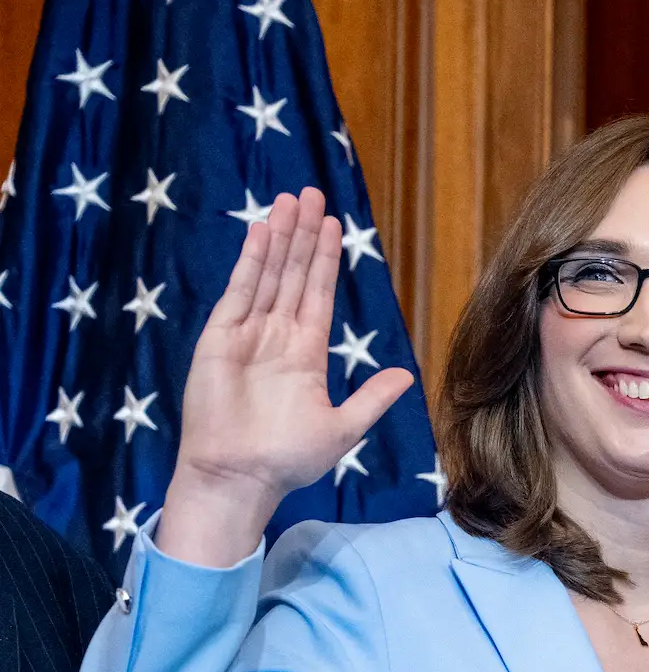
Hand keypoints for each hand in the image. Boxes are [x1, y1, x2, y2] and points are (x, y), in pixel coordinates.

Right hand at [158, 188, 414, 567]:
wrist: (241, 478)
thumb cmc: (288, 460)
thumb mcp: (342, 427)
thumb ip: (371, 398)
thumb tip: (406, 375)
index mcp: (306, 354)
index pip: (320, 294)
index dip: (327, 259)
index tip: (335, 225)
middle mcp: (277, 337)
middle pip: (294, 275)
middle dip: (304, 235)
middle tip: (312, 193)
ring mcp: (247, 335)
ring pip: (268, 275)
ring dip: (280, 238)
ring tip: (290, 200)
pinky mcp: (220, 339)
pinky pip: (239, 293)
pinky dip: (251, 263)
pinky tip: (263, 233)